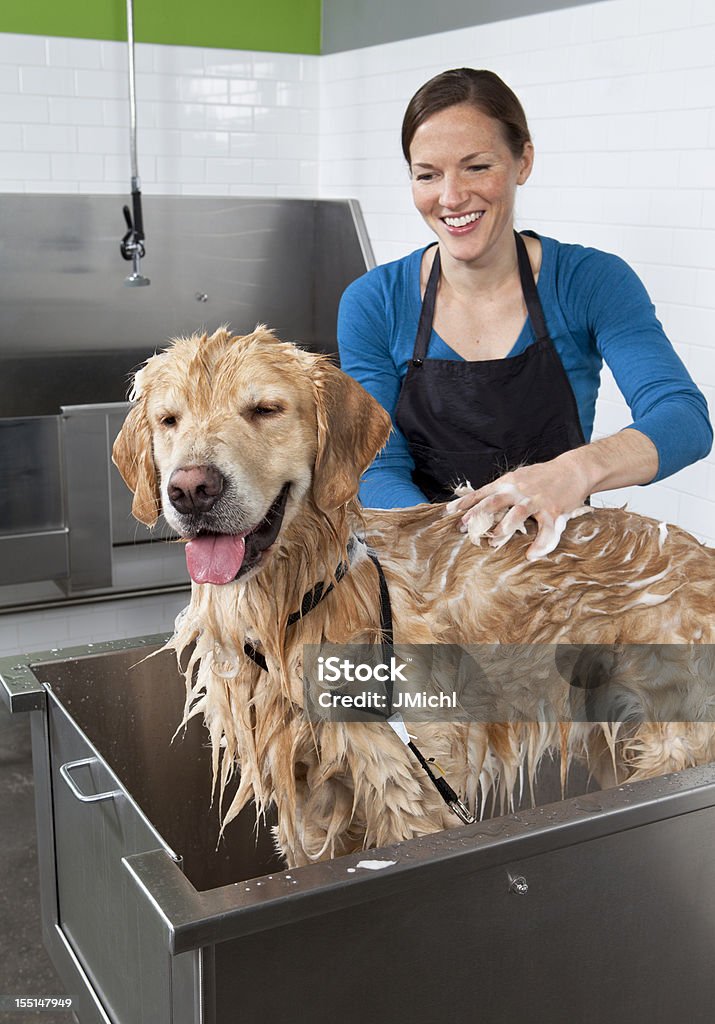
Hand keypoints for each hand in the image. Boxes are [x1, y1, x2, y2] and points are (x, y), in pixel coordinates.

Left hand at [446, 456, 591, 560]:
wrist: (574, 470)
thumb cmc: (543, 477)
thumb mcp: (518, 477)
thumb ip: (501, 489)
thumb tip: (478, 500)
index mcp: (509, 482)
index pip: (482, 492)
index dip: (466, 503)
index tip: (448, 513)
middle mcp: (520, 490)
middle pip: (495, 501)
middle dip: (479, 514)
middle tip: (466, 527)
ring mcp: (537, 500)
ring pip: (518, 513)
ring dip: (504, 528)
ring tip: (494, 541)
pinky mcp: (554, 510)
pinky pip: (546, 531)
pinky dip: (539, 545)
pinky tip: (531, 554)